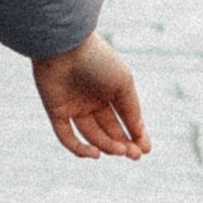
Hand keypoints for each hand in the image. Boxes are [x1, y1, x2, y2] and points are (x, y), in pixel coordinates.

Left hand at [32, 33, 149, 161]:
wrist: (64, 46)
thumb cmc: (98, 61)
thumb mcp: (124, 85)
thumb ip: (132, 111)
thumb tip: (140, 135)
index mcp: (111, 91)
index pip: (125, 119)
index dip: (136, 135)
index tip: (146, 150)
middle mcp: (93, 100)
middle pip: (109, 130)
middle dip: (123, 145)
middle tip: (134, 155)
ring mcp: (74, 106)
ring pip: (92, 135)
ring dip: (107, 146)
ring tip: (119, 150)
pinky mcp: (56, 111)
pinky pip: (67, 137)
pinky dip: (80, 149)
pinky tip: (95, 154)